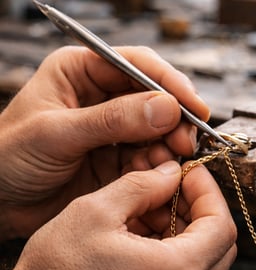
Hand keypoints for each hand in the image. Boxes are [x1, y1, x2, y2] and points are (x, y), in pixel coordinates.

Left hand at [0, 46, 209, 238]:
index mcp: (79, 72)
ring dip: (168, 144)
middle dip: (174, 118)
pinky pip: (147, 158)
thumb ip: (112, 120)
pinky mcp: (117, 159)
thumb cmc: (8, 157)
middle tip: (186, 140)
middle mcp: (100, 98)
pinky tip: (159, 174)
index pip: (134, 65)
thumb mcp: (56, 133)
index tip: (193, 105)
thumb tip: (166, 108)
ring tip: (174, 160)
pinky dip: (158, 166)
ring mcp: (112, 130)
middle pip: (152, 98)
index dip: (168, 83)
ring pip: (155, 131)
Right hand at [0, 161, 236, 269]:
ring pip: (204, 262)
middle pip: (219, 245)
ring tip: (154, 210)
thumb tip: (170, 173)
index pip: (222, 224)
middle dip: (201, 209)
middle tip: (176, 189)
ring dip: (187, 229)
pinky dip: (176, 252)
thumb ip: (142, 185)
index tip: (192, 173)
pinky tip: (146, 237)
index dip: (209, 191)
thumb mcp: (95, 212)